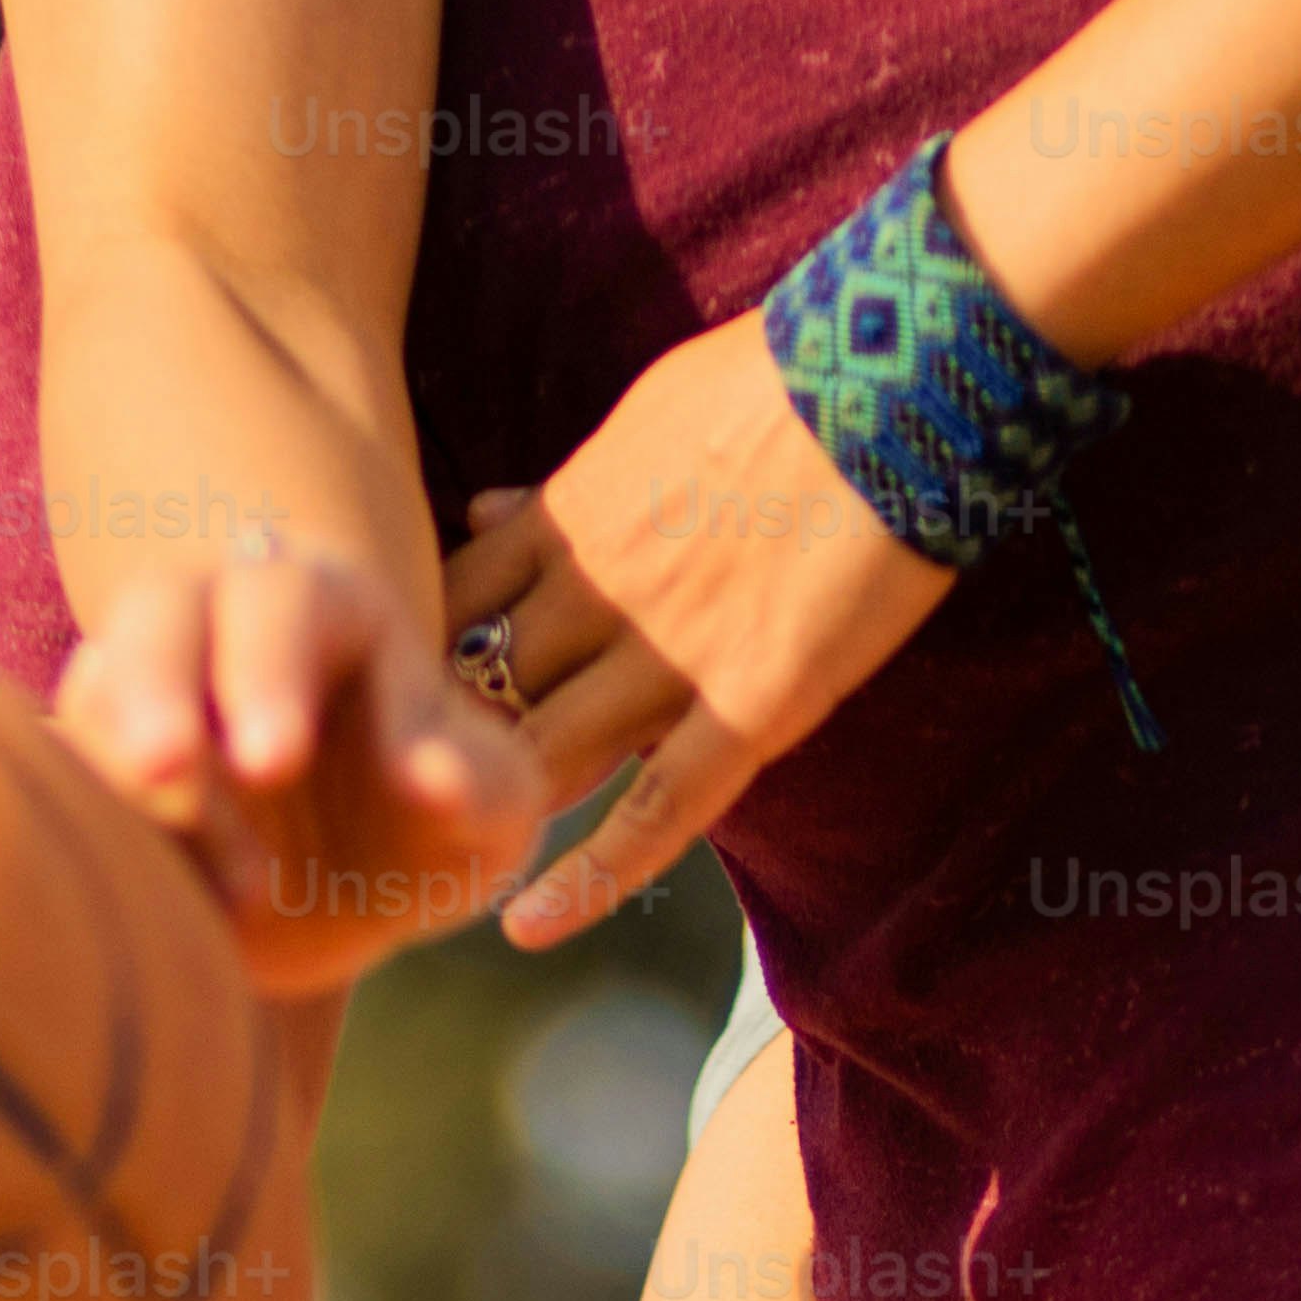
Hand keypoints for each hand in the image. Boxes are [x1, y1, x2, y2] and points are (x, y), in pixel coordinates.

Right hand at [48, 544, 544, 998]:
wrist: (356, 869)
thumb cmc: (434, 814)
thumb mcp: (491, 802)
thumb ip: (479, 787)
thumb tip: (432, 781)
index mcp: (322, 604)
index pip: (282, 606)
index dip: (270, 673)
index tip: (273, 761)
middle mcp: (213, 622)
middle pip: (157, 618)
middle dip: (156, 692)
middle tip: (168, 769)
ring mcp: (139, 687)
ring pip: (96, 699)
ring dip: (122, 780)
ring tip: (206, 888)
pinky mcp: (93, 764)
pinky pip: (64, 779)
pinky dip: (93, 833)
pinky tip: (158, 904)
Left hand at [458, 312, 958, 950]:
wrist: (901, 380)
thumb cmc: (788, 377)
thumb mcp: (647, 411)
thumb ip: (565, 482)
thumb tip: (491, 508)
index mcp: (573, 515)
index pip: (456, 600)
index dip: (420, 655)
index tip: (399, 697)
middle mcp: (600, 591)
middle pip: (485, 686)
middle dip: (442, 742)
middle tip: (410, 802)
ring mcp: (671, 654)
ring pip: (549, 749)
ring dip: (502, 803)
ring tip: (460, 860)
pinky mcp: (754, 703)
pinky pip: (660, 806)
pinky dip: (592, 870)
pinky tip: (530, 923)